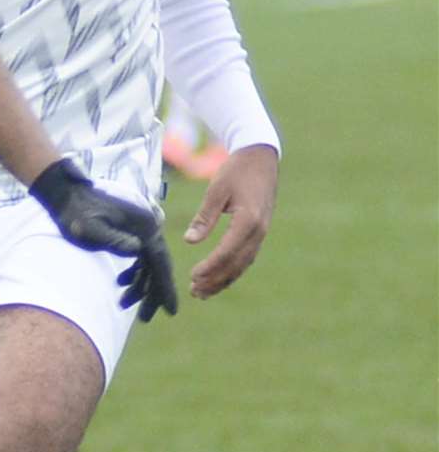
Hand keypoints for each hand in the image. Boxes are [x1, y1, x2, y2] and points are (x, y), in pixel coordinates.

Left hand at [30, 159, 177, 321]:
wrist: (65, 194)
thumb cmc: (75, 212)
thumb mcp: (90, 229)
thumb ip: (112, 239)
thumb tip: (137, 251)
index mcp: (143, 225)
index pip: (160, 260)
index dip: (165, 287)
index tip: (170, 312)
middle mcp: (147, 226)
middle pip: (157, 264)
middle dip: (152, 293)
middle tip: (144, 318)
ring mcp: (140, 228)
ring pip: (147, 263)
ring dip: (139, 285)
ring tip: (124, 305)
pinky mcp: (131, 231)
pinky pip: (140, 257)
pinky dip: (134, 273)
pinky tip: (121, 284)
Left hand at [185, 144, 277, 299]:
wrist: (260, 159)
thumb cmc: (236, 171)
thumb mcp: (216, 190)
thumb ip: (204, 217)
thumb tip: (190, 241)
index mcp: (249, 221)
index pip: (227, 252)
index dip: (210, 267)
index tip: (193, 276)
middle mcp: (258, 232)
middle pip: (236, 264)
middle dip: (215, 280)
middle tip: (195, 292)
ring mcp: (261, 233)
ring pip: (242, 264)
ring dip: (223, 279)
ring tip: (203, 292)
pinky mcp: (259, 232)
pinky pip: (246, 256)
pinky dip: (232, 269)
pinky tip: (218, 277)